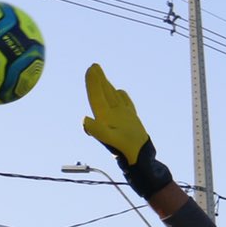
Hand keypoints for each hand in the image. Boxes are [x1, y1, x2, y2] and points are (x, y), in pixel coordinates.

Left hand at [82, 63, 174, 197]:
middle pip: (102, 94)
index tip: (91, 69)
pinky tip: (119, 92)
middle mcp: (110, 116)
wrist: (141, 160)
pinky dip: (121, 96)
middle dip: (98, 80)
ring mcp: (120, 118)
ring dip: (106, 86)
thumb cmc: (127, 151)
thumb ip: (98, 130)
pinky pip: (124, 104)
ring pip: (112, 97)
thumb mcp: (112, 140)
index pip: (96, 96)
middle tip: (94, 66)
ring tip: (102, 75)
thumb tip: (84, 120)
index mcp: (104, 118)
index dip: (93, 82)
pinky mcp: (130, 121)